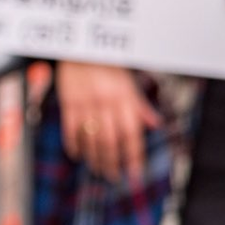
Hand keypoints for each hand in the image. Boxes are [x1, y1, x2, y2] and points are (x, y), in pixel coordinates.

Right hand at [54, 61, 160, 182]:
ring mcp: (86, 103)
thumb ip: (140, 106)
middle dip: (113, 164)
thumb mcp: (129, 83)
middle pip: (110, 142)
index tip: (135, 175)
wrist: (84, 47)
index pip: (131, 133)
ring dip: (95, 159)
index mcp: (125, 97)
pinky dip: (74, 146)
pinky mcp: (69, 102)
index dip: (134, 156)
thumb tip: (156, 125)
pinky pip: (71, 130)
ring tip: (99, 170)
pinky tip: (78, 155)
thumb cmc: (109, 65)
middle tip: (115, 177)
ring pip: (91, 140)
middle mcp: (107, 102)